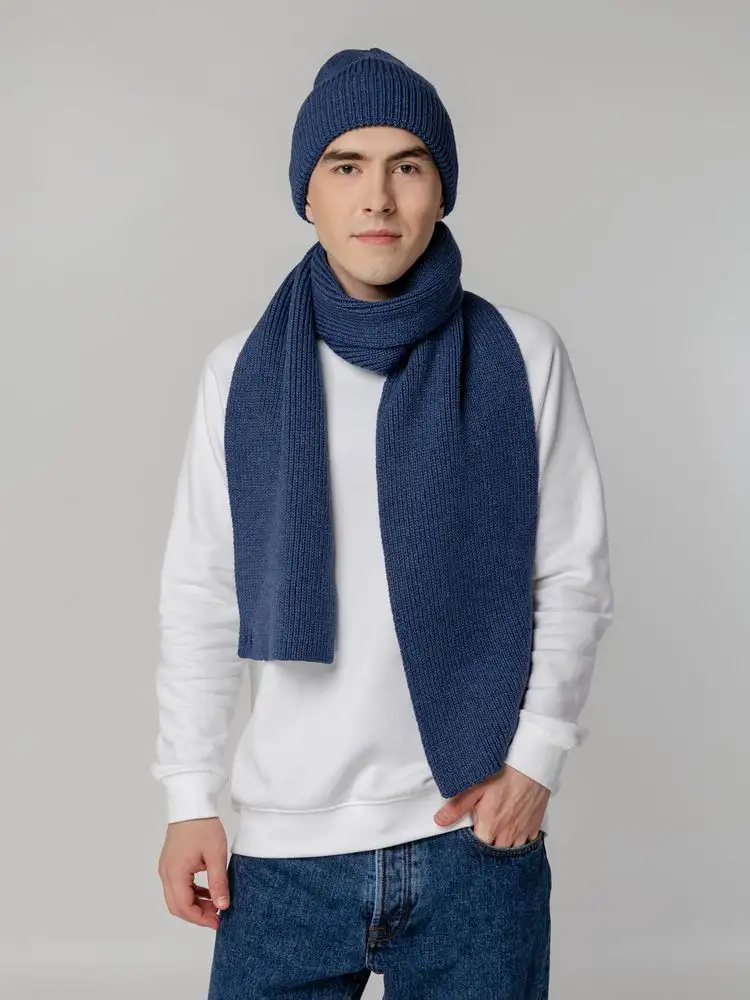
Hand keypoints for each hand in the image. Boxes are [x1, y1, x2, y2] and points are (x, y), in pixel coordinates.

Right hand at [157, 816, 229, 929]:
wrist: (191, 803)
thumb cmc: (203, 826)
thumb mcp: (216, 855)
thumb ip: (218, 883)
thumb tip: (222, 906)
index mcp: (175, 873)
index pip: (184, 907)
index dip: (200, 919)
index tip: (218, 922)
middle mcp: (166, 873)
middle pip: (177, 905)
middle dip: (197, 914)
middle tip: (217, 916)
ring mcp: (166, 867)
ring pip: (177, 896)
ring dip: (194, 904)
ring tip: (215, 904)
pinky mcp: (171, 862)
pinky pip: (178, 885)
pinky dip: (191, 892)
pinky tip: (207, 892)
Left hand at [433, 763, 550, 847]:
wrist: (534, 763)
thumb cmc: (507, 771)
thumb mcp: (476, 786)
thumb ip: (458, 806)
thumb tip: (440, 820)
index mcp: (491, 826)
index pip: (477, 847)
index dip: (471, 842)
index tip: (469, 830)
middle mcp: (508, 833)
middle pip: (494, 850)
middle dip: (487, 843)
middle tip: (482, 828)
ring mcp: (524, 830)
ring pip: (511, 848)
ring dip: (503, 842)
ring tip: (497, 828)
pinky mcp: (535, 824)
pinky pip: (527, 841)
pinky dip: (519, 838)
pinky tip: (513, 827)